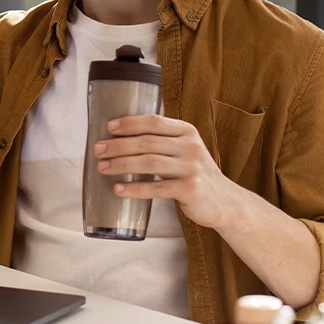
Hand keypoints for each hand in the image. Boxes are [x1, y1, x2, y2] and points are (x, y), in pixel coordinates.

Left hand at [93, 114, 237, 230]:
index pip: (154, 122)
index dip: (130, 123)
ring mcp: (191, 168)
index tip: (109, 128)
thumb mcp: (186, 150)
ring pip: (149, 163)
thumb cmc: (197, 174)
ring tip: (103, 168)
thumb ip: (164, 140)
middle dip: (118, 145)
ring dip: (121, 165)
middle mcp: (190, 146)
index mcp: (187, 132)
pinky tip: (118, 189)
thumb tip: (122, 137)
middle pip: (147, 142)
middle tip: (98, 150)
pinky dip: (135, 189)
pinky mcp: (190, 189)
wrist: (225, 202)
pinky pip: (156, 188)